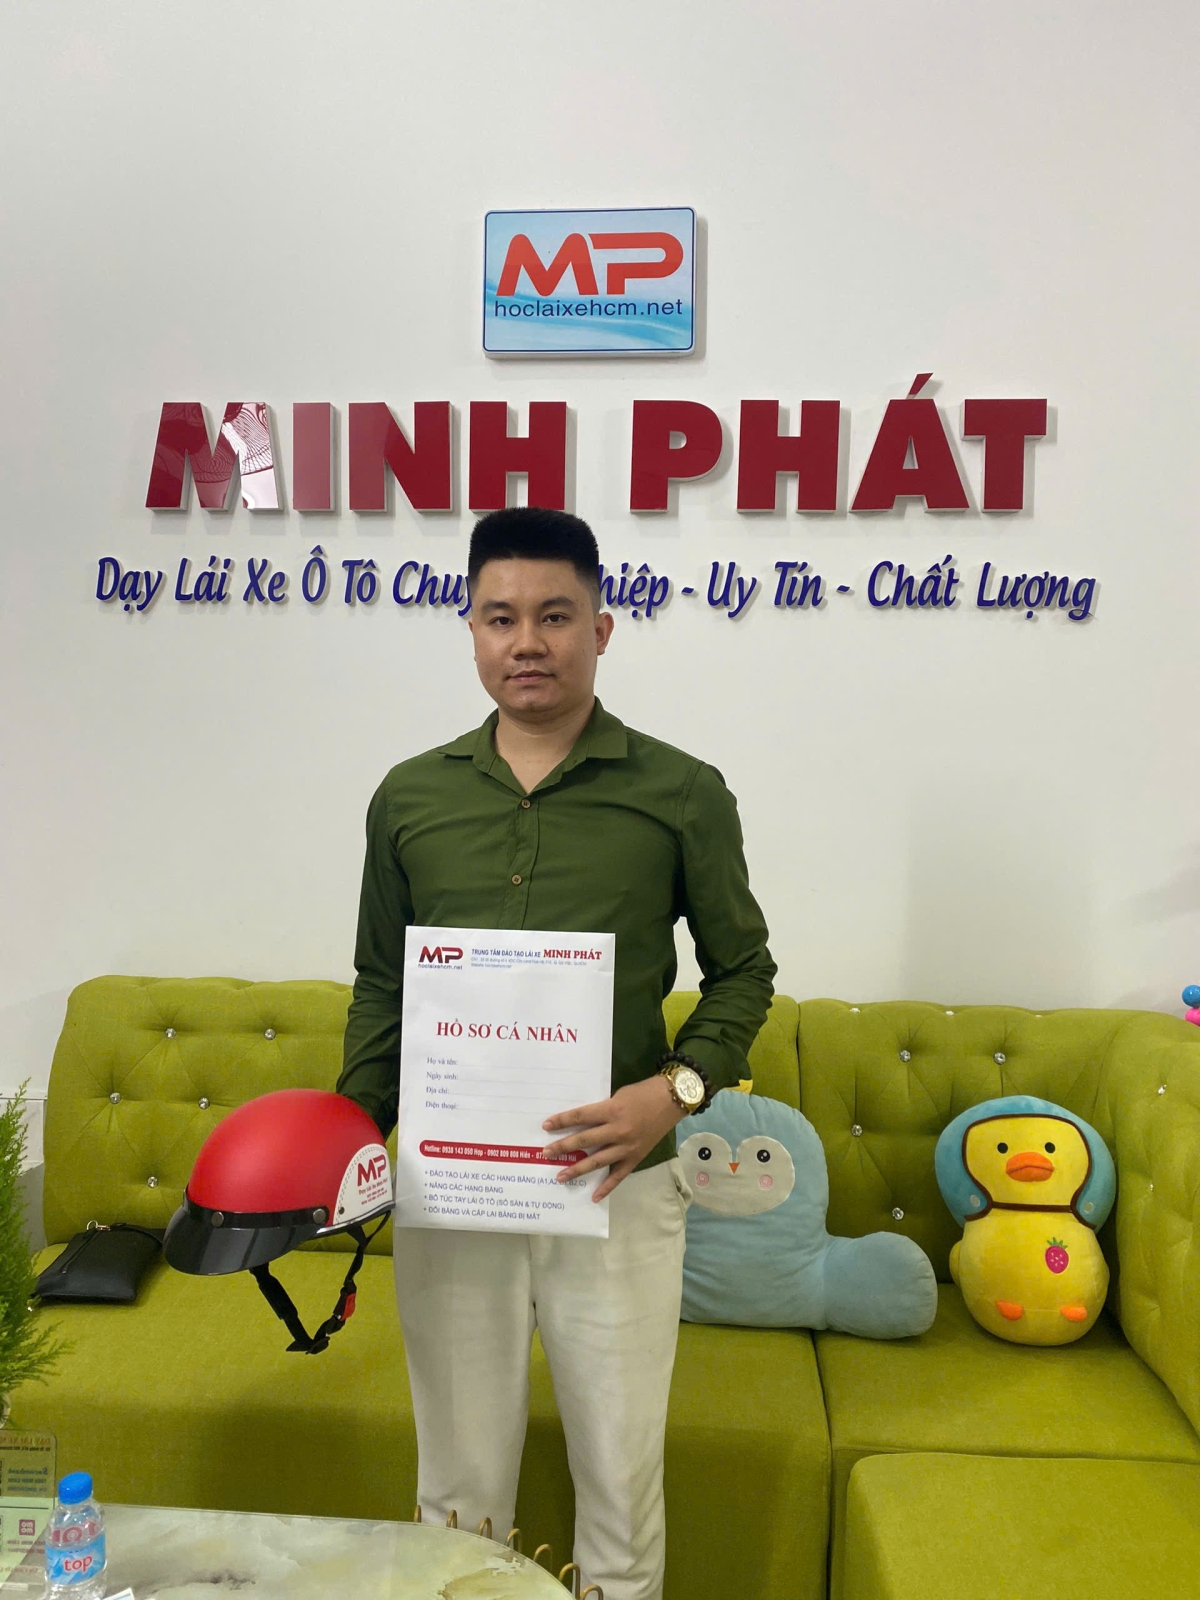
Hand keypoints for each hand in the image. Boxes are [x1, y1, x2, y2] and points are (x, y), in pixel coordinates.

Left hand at [542, 1076, 686, 1200]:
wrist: (671, 1101)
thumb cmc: (643, 1093)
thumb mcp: (618, 1096)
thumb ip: (602, 1110)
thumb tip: (584, 1122)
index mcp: (612, 1110)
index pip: (581, 1117)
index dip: (562, 1121)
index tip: (546, 1126)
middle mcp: (618, 1130)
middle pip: (585, 1140)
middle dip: (563, 1147)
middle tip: (546, 1153)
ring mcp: (627, 1147)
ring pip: (597, 1161)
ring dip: (577, 1169)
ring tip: (561, 1175)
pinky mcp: (636, 1158)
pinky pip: (618, 1175)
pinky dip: (606, 1187)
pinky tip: (594, 1196)